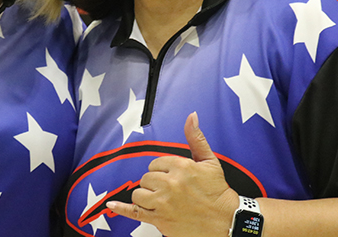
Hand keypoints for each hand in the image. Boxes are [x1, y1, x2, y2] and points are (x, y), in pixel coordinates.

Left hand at [106, 112, 238, 236]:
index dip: (162, 170)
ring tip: (160, 200)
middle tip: (169, 190)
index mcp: (180, 167)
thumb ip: (196, 138)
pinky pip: (134, 212)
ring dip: (146, 196)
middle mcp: (170, 184)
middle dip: (154, 183)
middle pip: (146, 178)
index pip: (155, 163)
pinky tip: (111, 205)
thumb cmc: (218, 191)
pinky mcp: (160, 220)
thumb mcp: (209, 161)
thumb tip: (191, 116)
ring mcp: (163, 203)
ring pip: (139, 194)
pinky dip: (121, 209)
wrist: (226, 221)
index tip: (172, 177)